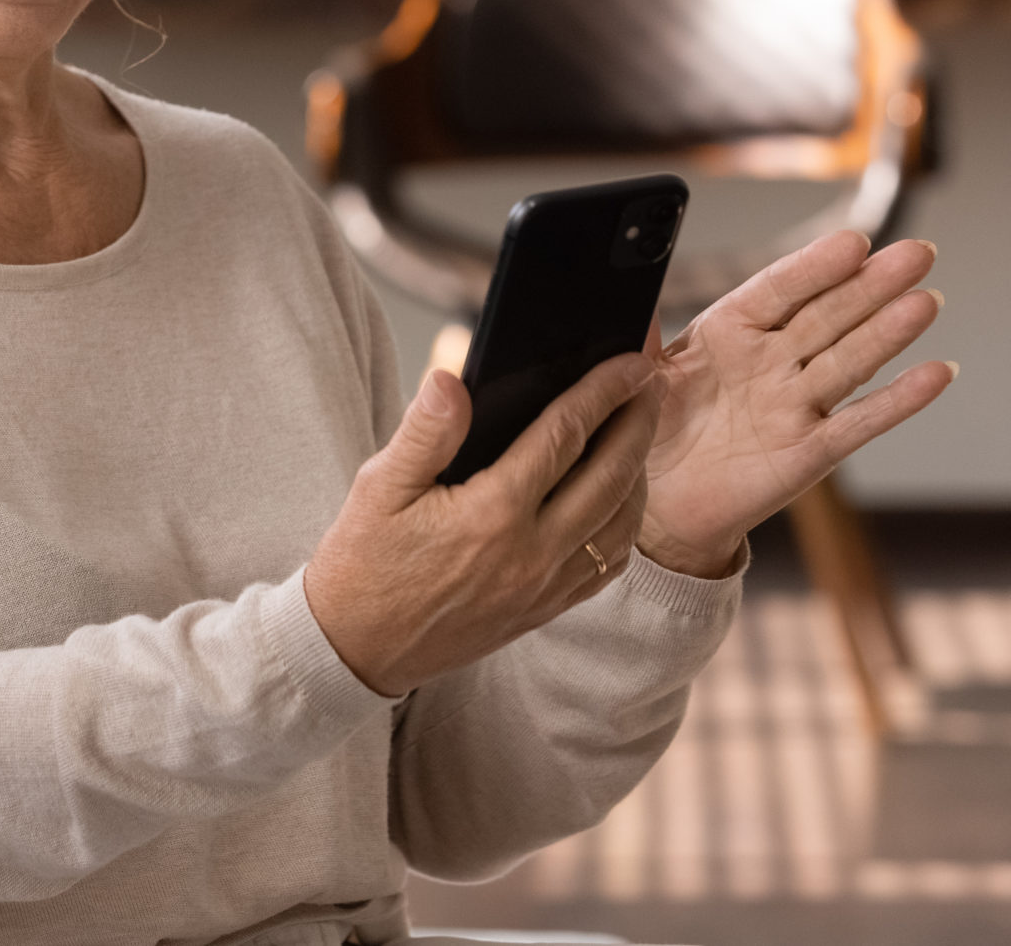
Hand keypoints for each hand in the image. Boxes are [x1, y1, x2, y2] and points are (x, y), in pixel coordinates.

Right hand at [305, 354, 658, 697]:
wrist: (357, 649)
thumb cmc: (363, 561)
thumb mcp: (378, 487)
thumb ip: (424, 432)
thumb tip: (452, 380)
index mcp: (491, 515)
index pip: (563, 436)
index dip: (602, 391)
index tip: (631, 360)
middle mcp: (530, 553)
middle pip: (610, 476)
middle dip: (638, 422)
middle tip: (652, 382)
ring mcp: (543, 587)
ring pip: (620, 523)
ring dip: (639, 472)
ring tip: (638, 431)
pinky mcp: (545, 610)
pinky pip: (607, 565)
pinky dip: (626, 523)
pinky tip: (619, 497)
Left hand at [639, 232, 955, 576]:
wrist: (656, 506)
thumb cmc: (648, 429)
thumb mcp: (637, 376)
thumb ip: (640, 334)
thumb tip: (620, 285)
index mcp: (728, 333)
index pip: (777, 290)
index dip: (814, 267)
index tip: (852, 243)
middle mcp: (770, 362)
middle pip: (828, 316)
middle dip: (872, 284)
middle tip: (918, 252)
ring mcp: (795, 405)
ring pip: (850, 361)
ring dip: (890, 332)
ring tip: (927, 300)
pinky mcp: (810, 452)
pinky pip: (859, 423)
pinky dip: (899, 401)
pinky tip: (937, 373)